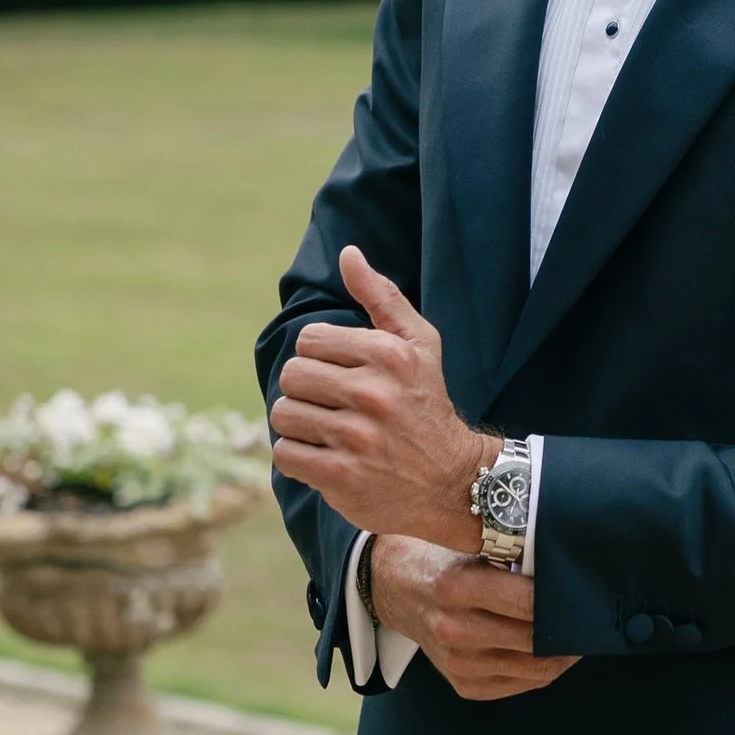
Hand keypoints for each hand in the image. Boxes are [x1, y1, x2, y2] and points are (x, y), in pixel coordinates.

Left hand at [268, 249, 486, 551]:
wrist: (451, 480)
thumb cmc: (427, 403)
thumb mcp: (419, 344)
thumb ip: (382, 296)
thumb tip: (348, 254)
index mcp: (388, 355)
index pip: (310, 339)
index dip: (321, 357)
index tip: (343, 375)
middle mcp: (373, 393)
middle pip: (292, 375)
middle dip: (306, 391)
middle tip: (331, 405)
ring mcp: (356, 438)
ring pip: (283, 415)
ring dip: (299, 425)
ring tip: (327, 431)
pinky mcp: (341, 476)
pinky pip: (285, 454)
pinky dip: (298, 457)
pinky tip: (324, 457)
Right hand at [366, 532, 578, 704]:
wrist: (398, 590)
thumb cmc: (445, 560)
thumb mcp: (471, 545)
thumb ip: (514, 555)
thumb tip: (570, 563)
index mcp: (456, 587)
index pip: (528, 603)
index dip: (563, 599)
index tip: (585, 590)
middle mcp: (454, 629)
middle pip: (536, 640)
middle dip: (569, 628)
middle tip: (593, 613)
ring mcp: (457, 663)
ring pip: (537, 668)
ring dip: (564, 652)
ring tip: (578, 630)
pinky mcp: (464, 685)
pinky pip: (524, 683)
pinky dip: (545, 666)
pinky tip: (554, 647)